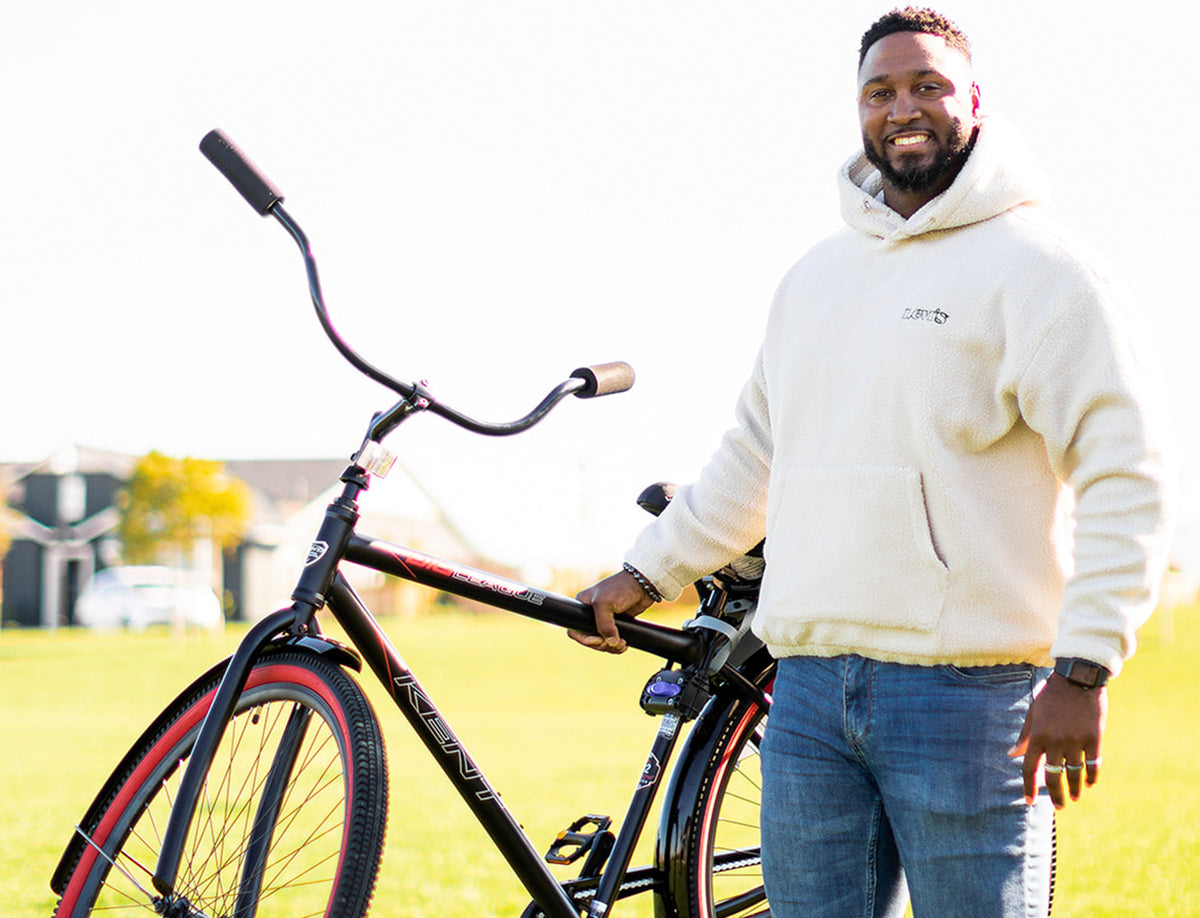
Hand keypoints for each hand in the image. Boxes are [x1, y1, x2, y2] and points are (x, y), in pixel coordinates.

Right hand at [570, 570, 655, 652]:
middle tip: (614, 643)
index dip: (585, 640)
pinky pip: (612, 640)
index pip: (574, 630)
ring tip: (622, 644)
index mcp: (582, 605)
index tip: (599, 640)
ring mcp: (604, 619)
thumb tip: (610, 643)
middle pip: (589, 639)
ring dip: (610, 647)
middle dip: (601, 645)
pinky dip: (617, 645)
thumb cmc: (620, 587)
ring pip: (601, 642)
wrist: (642, 585)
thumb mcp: (605, 603)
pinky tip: (624, 644)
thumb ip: (604, 625)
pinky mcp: (616, 623)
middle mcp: (590, 613)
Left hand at [1008, 674, 1107, 808]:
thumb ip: (1024, 736)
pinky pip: (1093, 764)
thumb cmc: (1052, 696)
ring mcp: (1076, 741)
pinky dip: (1091, 776)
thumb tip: (1011, 755)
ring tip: (1074, 798)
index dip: (1029, 787)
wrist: (1078, 678)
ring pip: (1074, 774)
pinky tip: (1088, 783)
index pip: (1030, 768)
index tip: (1028, 801)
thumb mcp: (1034, 713)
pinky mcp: (1094, 739)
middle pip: (1053, 777)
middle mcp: (1055, 742)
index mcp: (1038, 736)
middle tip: (1059, 806)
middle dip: (1055, 795)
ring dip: (1074, 789)